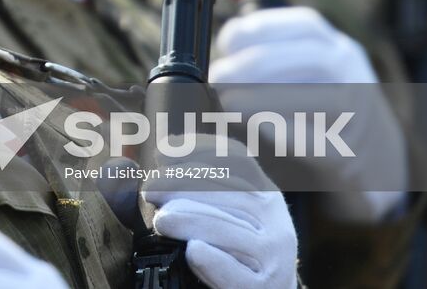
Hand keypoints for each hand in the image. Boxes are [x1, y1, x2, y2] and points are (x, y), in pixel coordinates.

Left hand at [141, 135, 297, 288]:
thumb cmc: (239, 253)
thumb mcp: (233, 215)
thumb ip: (203, 190)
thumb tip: (155, 156)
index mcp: (268, 197)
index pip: (237, 161)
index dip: (198, 151)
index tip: (163, 152)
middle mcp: (276, 223)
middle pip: (227, 193)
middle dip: (182, 186)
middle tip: (150, 189)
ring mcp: (274, 258)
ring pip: (226, 230)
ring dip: (189, 221)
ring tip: (161, 220)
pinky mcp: (265, 288)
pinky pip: (235, 274)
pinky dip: (213, 261)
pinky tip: (193, 251)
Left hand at [209, 7, 407, 222]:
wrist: (377, 159)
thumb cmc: (325, 109)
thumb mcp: (310, 73)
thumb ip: (276, 61)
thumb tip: (224, 58)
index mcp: (339, 49)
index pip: (307, 24)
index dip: (264, 27)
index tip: (227, 42)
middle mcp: (354, 76)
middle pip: (313, 58)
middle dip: (258, 63)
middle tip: (219, 76)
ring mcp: (359, 115)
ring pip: (322, 99)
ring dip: (267, 98)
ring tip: (228, 102)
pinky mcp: (351, 155)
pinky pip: (319, 142)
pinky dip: (285, 133)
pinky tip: (256, 127)